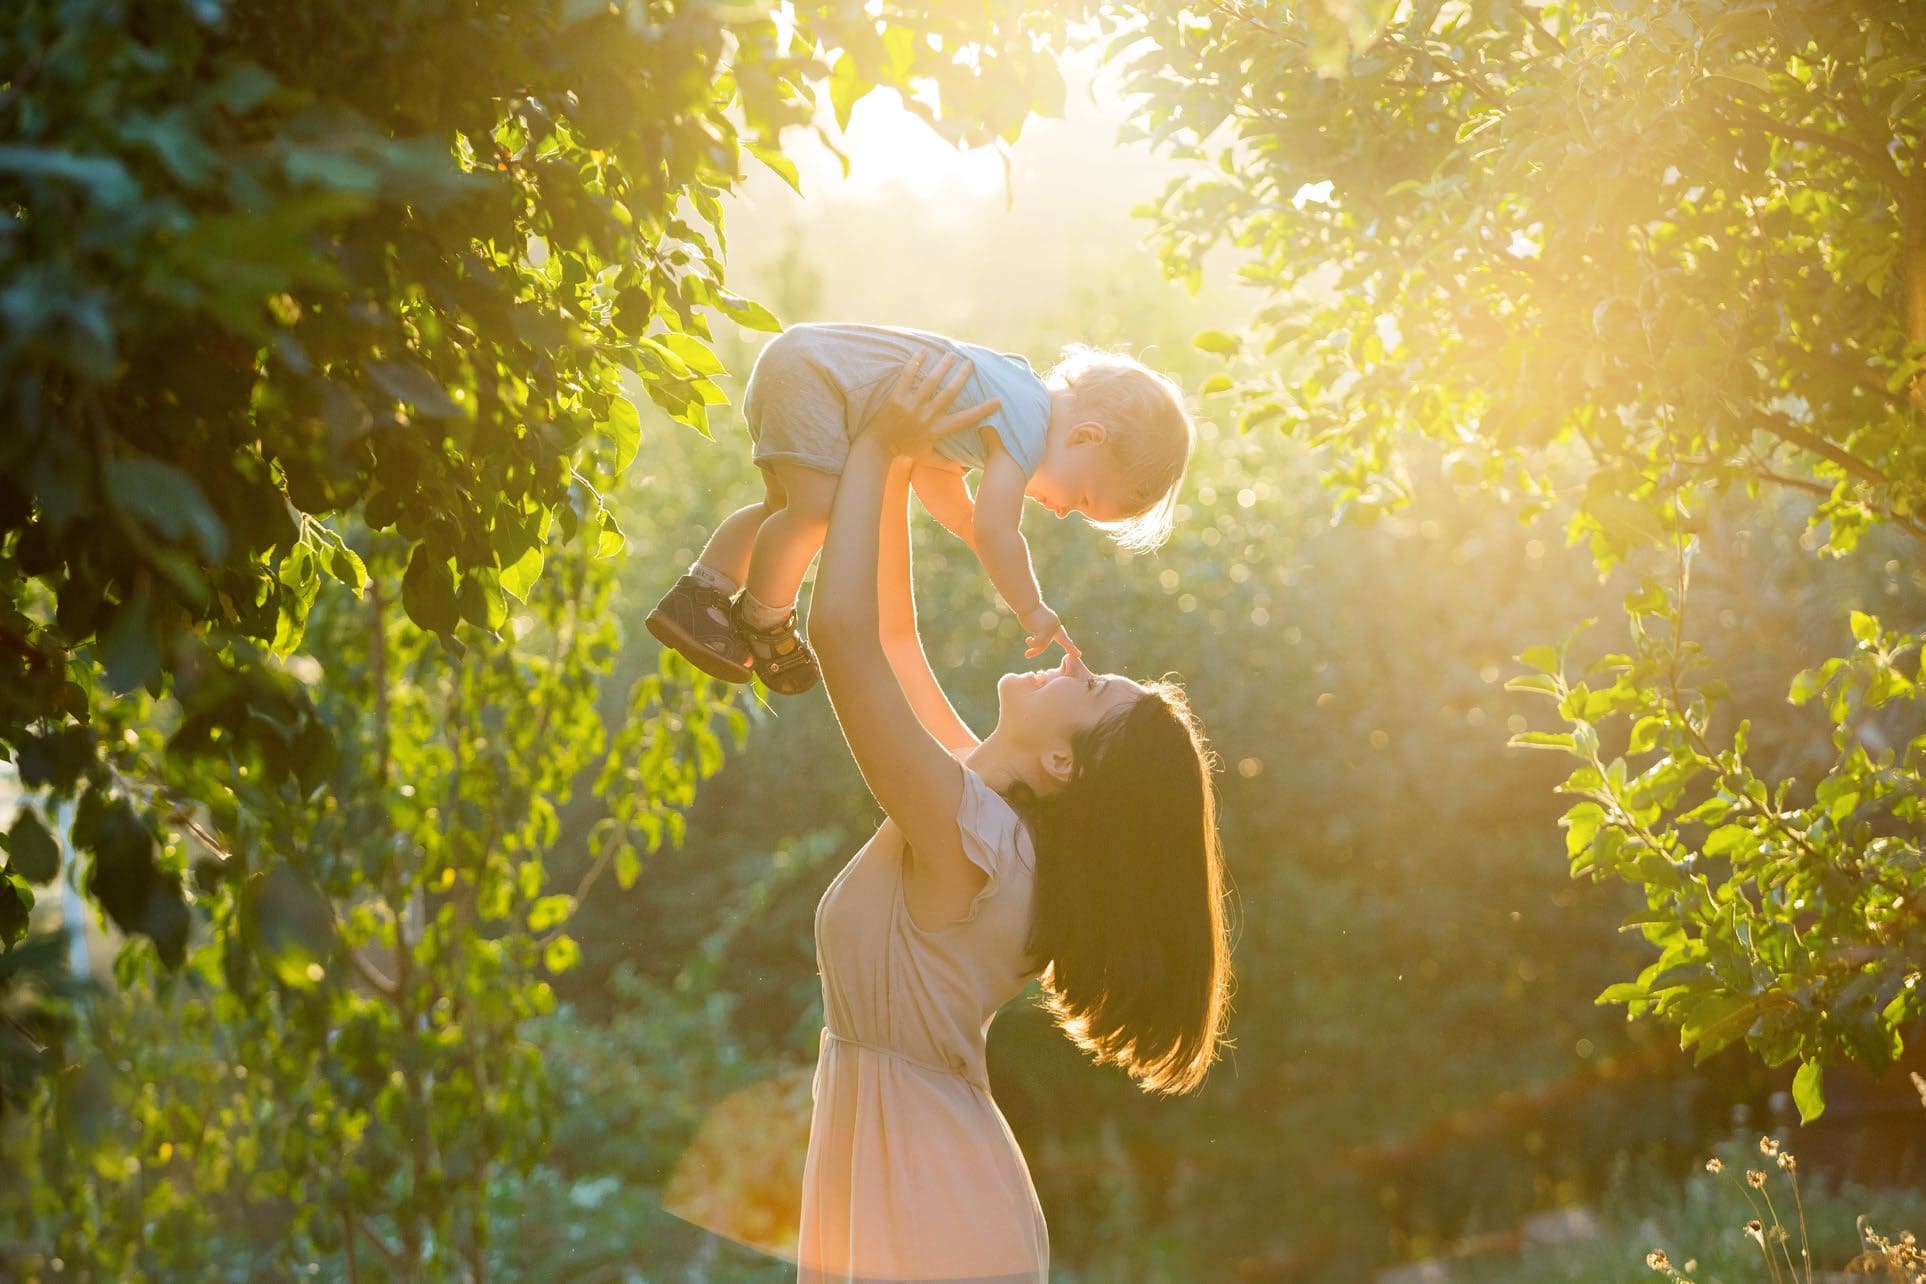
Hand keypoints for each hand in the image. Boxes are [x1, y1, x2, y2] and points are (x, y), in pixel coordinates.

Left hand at [863, 350, 1001, 459]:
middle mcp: (927, 416)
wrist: (877, 446)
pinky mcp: (897, 397)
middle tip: (970, 363)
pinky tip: (923, 351)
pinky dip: (916, 362)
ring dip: (943, 366)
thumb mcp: (927, 457)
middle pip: (950, 392)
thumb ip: (946, 462)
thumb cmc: (905, 449)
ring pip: (931, 381)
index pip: (965, 419)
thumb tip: (963, 468)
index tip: (997, 400)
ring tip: (951, 355)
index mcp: (937, 429)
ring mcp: (911, 405)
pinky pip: (908, 376)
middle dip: (962, 376)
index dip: (983, 410)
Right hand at [1021, 603, 1079, 660]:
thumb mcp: (1034, 623)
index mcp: (1054, 623)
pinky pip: (1038, 643)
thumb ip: (1038, 633)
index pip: (1062, 635)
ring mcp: (1051, 628)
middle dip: (1071, 648)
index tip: (1076, 650)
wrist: (1027, 603)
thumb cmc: (1028, 611)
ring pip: (1044, 645)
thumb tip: (1036, 644)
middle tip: (1079, 655)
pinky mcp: (1044, 630)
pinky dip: (1032, 644)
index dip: (1068, 644)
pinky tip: (1028, 640)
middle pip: (1064, 639)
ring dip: (1034, 651)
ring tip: (1027, 655)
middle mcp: (1055, 626)